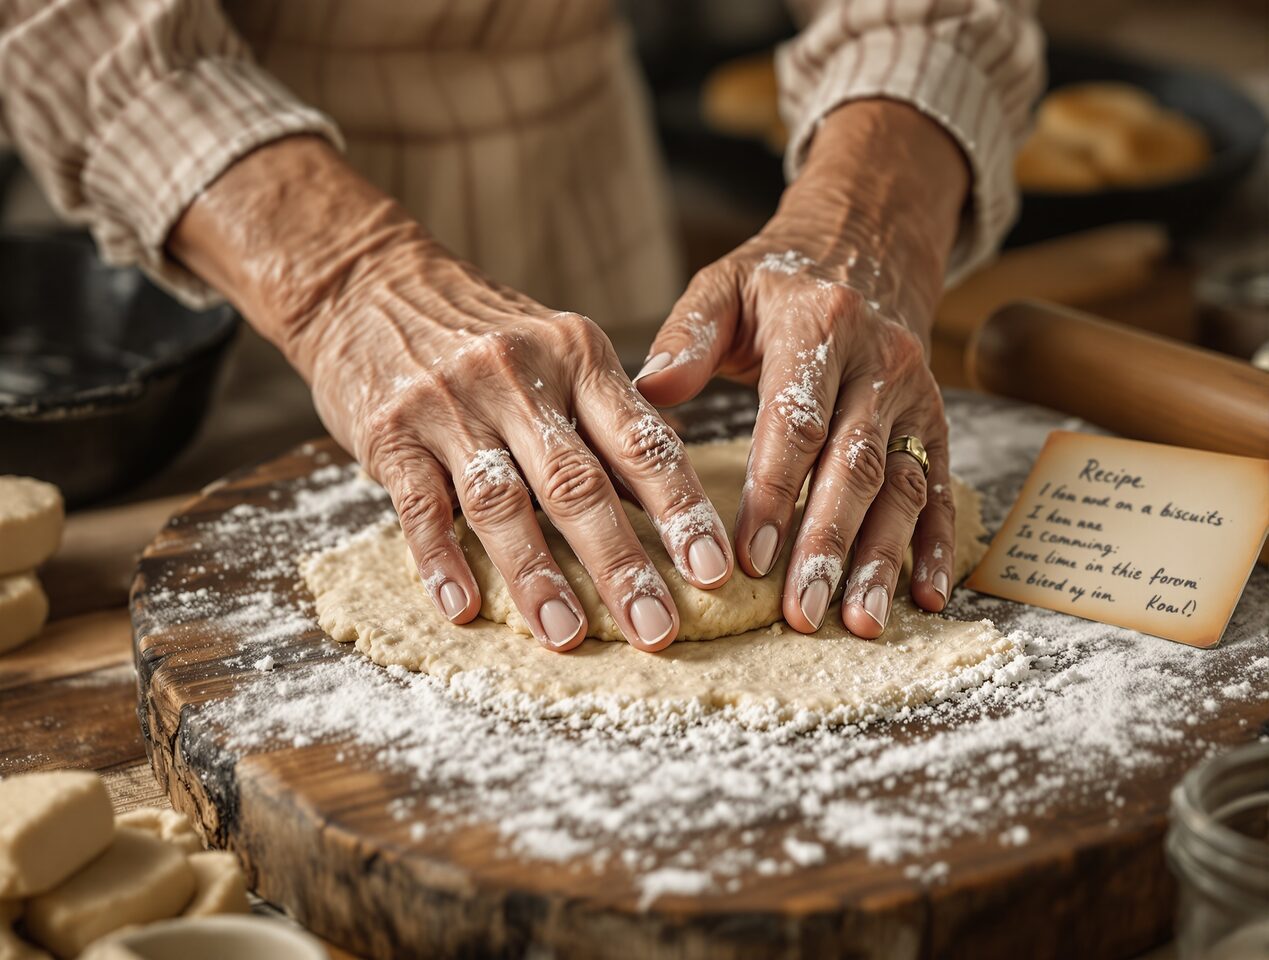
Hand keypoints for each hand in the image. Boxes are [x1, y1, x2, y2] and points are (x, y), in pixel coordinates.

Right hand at [171, 138, 734, 652]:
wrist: (368, 284)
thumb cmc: (482, 332)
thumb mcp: (559, 351)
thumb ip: (608, 420)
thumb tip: (669, 496)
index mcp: (577, 356)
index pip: (642, 440)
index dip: (681, 508)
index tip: (714, 569)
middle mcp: (517, 377)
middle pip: (577, 482)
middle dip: (620, 562)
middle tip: (656, 627)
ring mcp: (450, 405)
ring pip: (501, 501)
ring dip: (535, 575)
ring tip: (566, 634)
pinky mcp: (390, 433)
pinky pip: (420, 506)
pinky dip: (442, 560)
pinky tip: (463, 608)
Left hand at [636, 102, 968, 636]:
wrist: (862, 250)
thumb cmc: (776, 286)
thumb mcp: (725, 286)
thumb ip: (688, 335)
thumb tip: (651, 389)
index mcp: (820, 327)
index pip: (794, 421)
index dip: (775, 492)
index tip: (750, 557)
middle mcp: (879, 362)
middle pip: (854, 464)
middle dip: (828, 543)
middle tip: (801, 611)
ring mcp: (915, 397)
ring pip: (902, 486)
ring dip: (882, 558)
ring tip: (861, 621)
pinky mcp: (935, 424)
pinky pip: (939, 488)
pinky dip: (935, 544)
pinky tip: (926, 595)